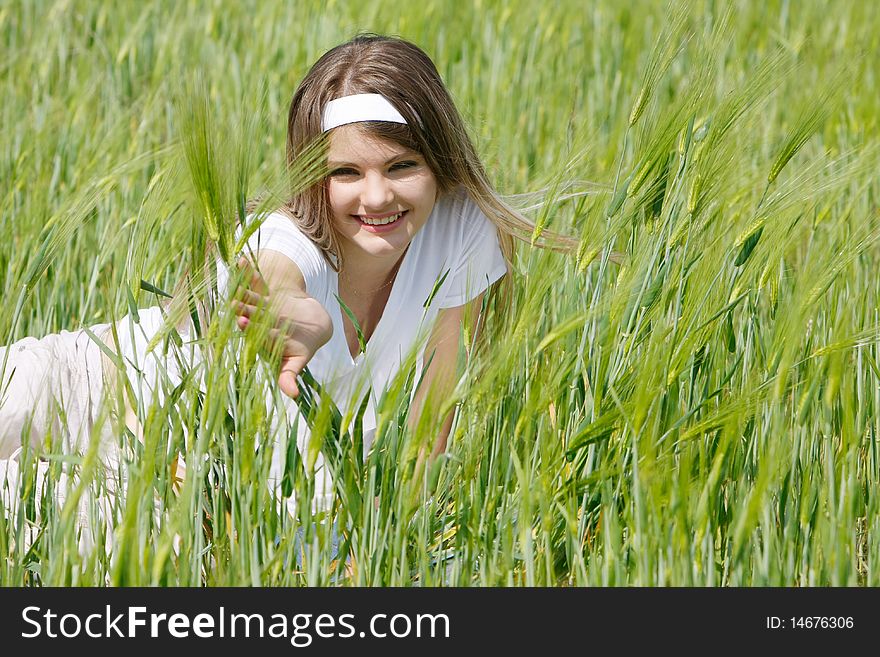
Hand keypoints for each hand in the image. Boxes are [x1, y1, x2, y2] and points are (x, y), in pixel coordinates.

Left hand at [231, 256, 331, 397]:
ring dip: (242, 289)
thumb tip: (292, 395)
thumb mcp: (298, 361)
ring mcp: (259, 307)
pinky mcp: (264, 293)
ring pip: (250, 298)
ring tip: (236, 275)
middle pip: (249, 314)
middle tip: (233, 303)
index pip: (253, 332)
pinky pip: (255, 282)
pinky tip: (241, 259)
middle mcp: (257, 323)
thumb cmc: (303, 347)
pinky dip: (248, 271)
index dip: (248, 327)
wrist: (311, 325)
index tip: (242, 321)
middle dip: (242, 308)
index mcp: (262, 340)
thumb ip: (290, 375)